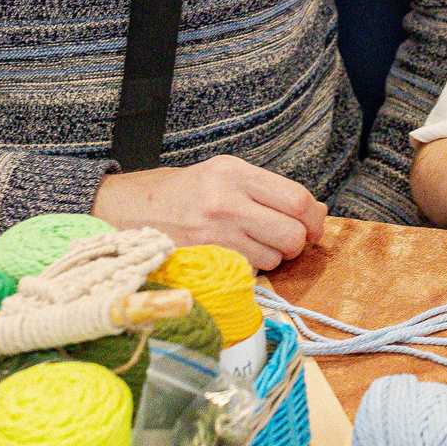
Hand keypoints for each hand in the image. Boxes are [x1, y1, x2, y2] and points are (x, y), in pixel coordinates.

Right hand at [92, 155, 327, 270]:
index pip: (297, 199)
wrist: (129, 210)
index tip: (313, 226)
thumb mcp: (224, 175)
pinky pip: (249, 272)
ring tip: (250, 244)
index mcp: (234, 173)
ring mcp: (214, 234)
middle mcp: (225, 201)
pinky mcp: (204, 261)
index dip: (314, 218)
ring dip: (271, 258)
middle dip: (296, 243)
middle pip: (292, 234)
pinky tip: (232, 255)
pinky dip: (249, 268)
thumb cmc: (184, 193)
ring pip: (273, 258)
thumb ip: (270, 191)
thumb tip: (317, 211)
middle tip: (285, 241)